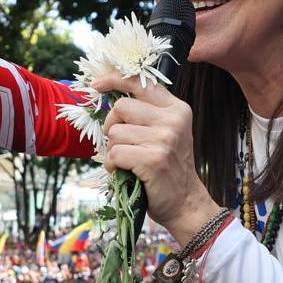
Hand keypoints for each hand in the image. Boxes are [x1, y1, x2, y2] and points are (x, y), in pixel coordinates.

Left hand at [93, 70, 220, 236]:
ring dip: (113, 151)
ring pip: (115, 133)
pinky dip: (113, 166)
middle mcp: (173, 120)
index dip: (115, 79)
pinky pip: (115, 154)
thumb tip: (111, 95)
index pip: (142, 83)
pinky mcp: (153, 159)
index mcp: (177, 109)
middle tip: (121, 144)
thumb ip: (147, 114)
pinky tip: (126, 172)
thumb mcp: (167, 133)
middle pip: (121, 107)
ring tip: (129, 162)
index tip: (96, 84)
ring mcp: (164, 139)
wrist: (186, 202)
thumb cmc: (168, 168)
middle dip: (112, 127)